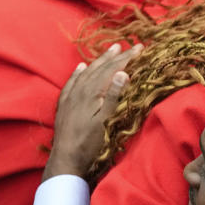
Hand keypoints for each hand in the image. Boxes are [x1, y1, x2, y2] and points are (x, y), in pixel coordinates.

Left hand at [44, 43, 142, 180]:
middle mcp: (80, 90)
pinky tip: (81, 67)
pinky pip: (72, 82)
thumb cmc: (90, 143)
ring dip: (99, 61)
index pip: (113, 70)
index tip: (140, 48)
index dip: (127, 58)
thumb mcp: (106, 121)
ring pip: (86, 72)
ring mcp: (71, 96)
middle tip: (128, 46)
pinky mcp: (64, 104)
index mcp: (93, 93)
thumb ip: (114, 97)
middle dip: (115, 56)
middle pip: (100, 68)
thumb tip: (123, 74)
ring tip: (109, 51)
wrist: (66, 159)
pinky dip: (78, 72)